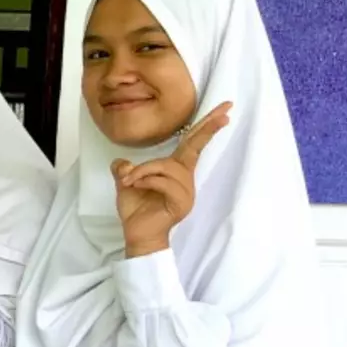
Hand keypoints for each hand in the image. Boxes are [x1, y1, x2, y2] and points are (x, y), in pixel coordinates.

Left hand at [112, 102, 231, 256]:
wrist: (137, 235)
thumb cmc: (136, 211)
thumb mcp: (126, 185)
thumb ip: (126, 170)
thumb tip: (121, 162)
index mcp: (176, 171)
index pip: (192, 144)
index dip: (206, 127)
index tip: (225, 111)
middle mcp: (185, 178)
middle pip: (196, 147)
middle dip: (209, 128)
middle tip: (226, 113)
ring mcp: (186, 191)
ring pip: (168, 166)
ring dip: (144, 170)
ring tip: (129, 181)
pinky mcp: (182, 202)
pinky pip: (164, 182)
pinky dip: (146, 181)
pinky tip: (135, 186)